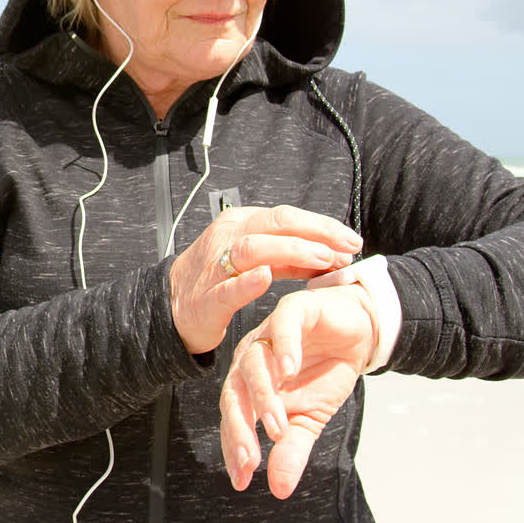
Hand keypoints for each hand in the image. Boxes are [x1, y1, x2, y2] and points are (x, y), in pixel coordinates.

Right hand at [170, 205, 361, 353]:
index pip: (286, 216)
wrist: (172, 306)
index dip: (323, 226)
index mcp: (240, 223)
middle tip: (345, 248)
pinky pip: (227, 288)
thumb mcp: (258, 260)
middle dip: (315, 233)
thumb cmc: (218, 279)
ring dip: (291, 252)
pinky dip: (248, 283)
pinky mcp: (206, 299)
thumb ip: (293, 257)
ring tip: (323, 260)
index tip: (352, 239)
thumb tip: (335, 254)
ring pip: (253, 248)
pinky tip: (267, 279)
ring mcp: (214, 267)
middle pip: (274, 224)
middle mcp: (226, 238)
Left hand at [219, 284, 377, 498]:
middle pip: (235, 393)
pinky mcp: (292, 312)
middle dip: (240, 428)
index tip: (242, 479)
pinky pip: (282, 329)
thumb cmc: (324, 373)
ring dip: (264, 396)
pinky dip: (284, 348)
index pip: (234, 418)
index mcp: (248, 385)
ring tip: (278, 426)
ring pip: (254, 363)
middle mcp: (251, 360)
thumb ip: (292, 449)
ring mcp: (268, 335)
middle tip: (250, 460)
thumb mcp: (310, 418)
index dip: (236, 447)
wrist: (357, 333)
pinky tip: (290, 369)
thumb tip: (281, 490)